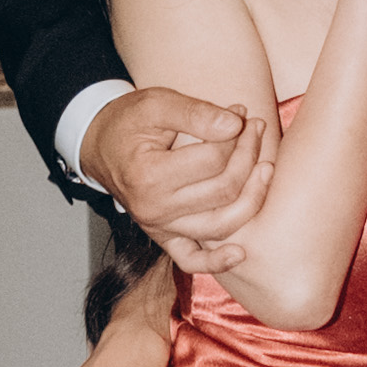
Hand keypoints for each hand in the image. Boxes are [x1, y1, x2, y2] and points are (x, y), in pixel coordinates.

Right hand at [79, 85, 275, 259]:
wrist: (100, 146)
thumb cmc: (128, 122)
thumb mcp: (156, 104)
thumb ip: (195, 113)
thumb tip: (235, 124)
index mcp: (148, 175)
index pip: (213, 160)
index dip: (236, 135)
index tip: (241, 115)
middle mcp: (153, 209)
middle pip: (223, 190)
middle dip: (249, 156)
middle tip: (256, 129)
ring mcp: (159, 227)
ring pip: (220, 224)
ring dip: (252, 197)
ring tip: (266, 168)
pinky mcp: (163, 238)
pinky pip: (191, 260)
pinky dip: (217, 262)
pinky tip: (240, 253)